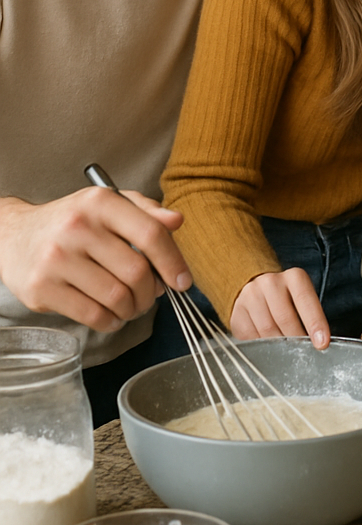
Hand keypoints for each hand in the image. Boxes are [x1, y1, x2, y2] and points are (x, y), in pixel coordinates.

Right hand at [0, 186, 190, 331]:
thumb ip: (146, 211)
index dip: (173, 261)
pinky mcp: (41, 289)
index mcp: (100, 203)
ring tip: (132, 306)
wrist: (14, 234)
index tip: (183, 281)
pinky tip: (112, 316)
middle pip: (136, 271)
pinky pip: (92, 315)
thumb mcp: (109, 204)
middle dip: (152, 292)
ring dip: (133, 309)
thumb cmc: (73, 220)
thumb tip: (177, 221)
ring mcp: (56, 259)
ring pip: (116, 297)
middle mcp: (77, 227)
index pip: (150, 234)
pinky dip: (110, 321)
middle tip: (151, 296)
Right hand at [230, 268, 329, 347]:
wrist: (257, 289)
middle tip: (302, 353)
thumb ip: (311, 317)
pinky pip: (250, 337)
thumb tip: (321, 343)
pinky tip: (267, 345)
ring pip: (267, 330)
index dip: (315, 323)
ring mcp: (251, 295)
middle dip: (295, 340)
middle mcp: (271, 282)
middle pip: (285, 318)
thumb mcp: (303, 301)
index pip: (306, 300)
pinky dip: (261, 346)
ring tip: (286, 352)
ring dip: (278, 346)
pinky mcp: (237, 312)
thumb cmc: (288, 299)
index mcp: (294, 277)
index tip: (322, 343)